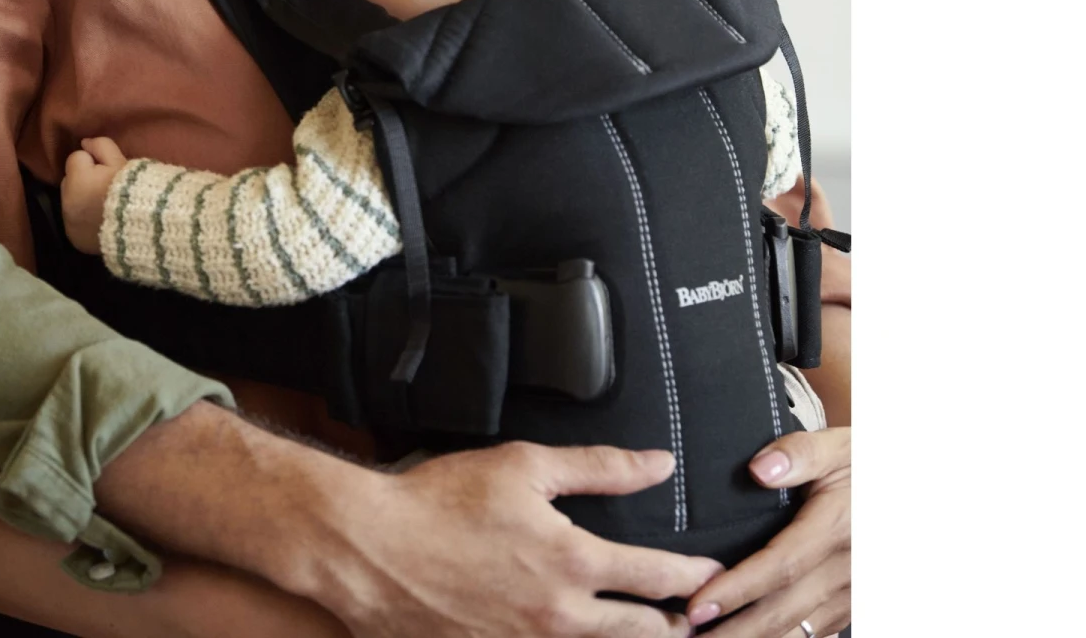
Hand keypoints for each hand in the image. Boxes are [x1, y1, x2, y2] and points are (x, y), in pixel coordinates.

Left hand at [60, 136, 126, 253]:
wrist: (144, 228)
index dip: (94, 162)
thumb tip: (84, 143)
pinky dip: (83, 221)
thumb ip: (101, 146)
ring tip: (104, 206)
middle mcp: (67, 203)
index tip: (109, 171)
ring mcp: (69, 224)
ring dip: (81, 200)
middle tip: (106, 188)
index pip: (77, 158)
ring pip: (70, 202)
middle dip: (83, 180)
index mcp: (77, 180)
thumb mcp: (120, 162)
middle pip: (69, 181)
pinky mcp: (74, 240)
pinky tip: (99, 222)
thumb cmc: (133, 190)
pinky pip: (74, 223)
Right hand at [315, 442, 723, 637]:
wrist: (373, 550)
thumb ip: (599, 466)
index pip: (658, 577)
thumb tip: (657, 464)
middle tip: (695, 617)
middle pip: (644, 634)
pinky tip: (579, 634)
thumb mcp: (524, 465)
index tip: (713, 573)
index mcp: (573, 562)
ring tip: (651, 631)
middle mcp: (561, 617)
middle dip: (676, 626)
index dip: (694, 575)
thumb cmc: (442, 500)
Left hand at [685, 427, 849, 636]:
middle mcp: (847, 569)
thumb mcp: (836, 447)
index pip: (781, 566)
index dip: (737, 589)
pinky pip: (814, 633)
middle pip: (784, 610)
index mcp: (837, 527)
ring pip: (798, 630)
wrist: (910, 494)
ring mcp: (852, 594)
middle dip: (734, 631)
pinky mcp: (851, 606)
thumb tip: (759, 469)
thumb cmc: (864, 466)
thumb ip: (799, 453)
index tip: (697, 605)